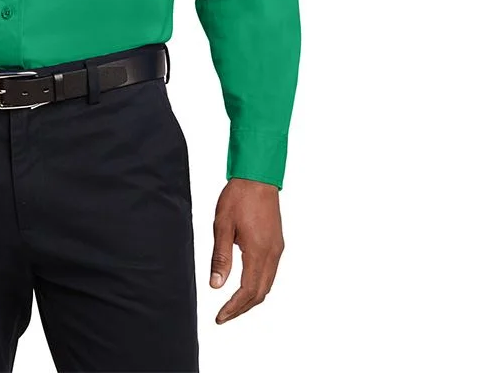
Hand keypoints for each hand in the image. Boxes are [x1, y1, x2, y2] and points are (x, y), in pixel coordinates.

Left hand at [209, 178, 283, 323]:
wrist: (257, 177)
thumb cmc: (238, 197)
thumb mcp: (222, 225)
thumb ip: (220, 257)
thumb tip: (216, 285)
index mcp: (258, 252)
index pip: (248, 291)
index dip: (234, 308)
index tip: (220, 317)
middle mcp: (272, 254)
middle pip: (260, 293)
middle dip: (242, 308)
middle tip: (223, 316)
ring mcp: (277, 249)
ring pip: (267, 284)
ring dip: (251, 298)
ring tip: (232, 305)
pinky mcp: (277, 243)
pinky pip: (270, 272)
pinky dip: (258, 285)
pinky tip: (245, 283)